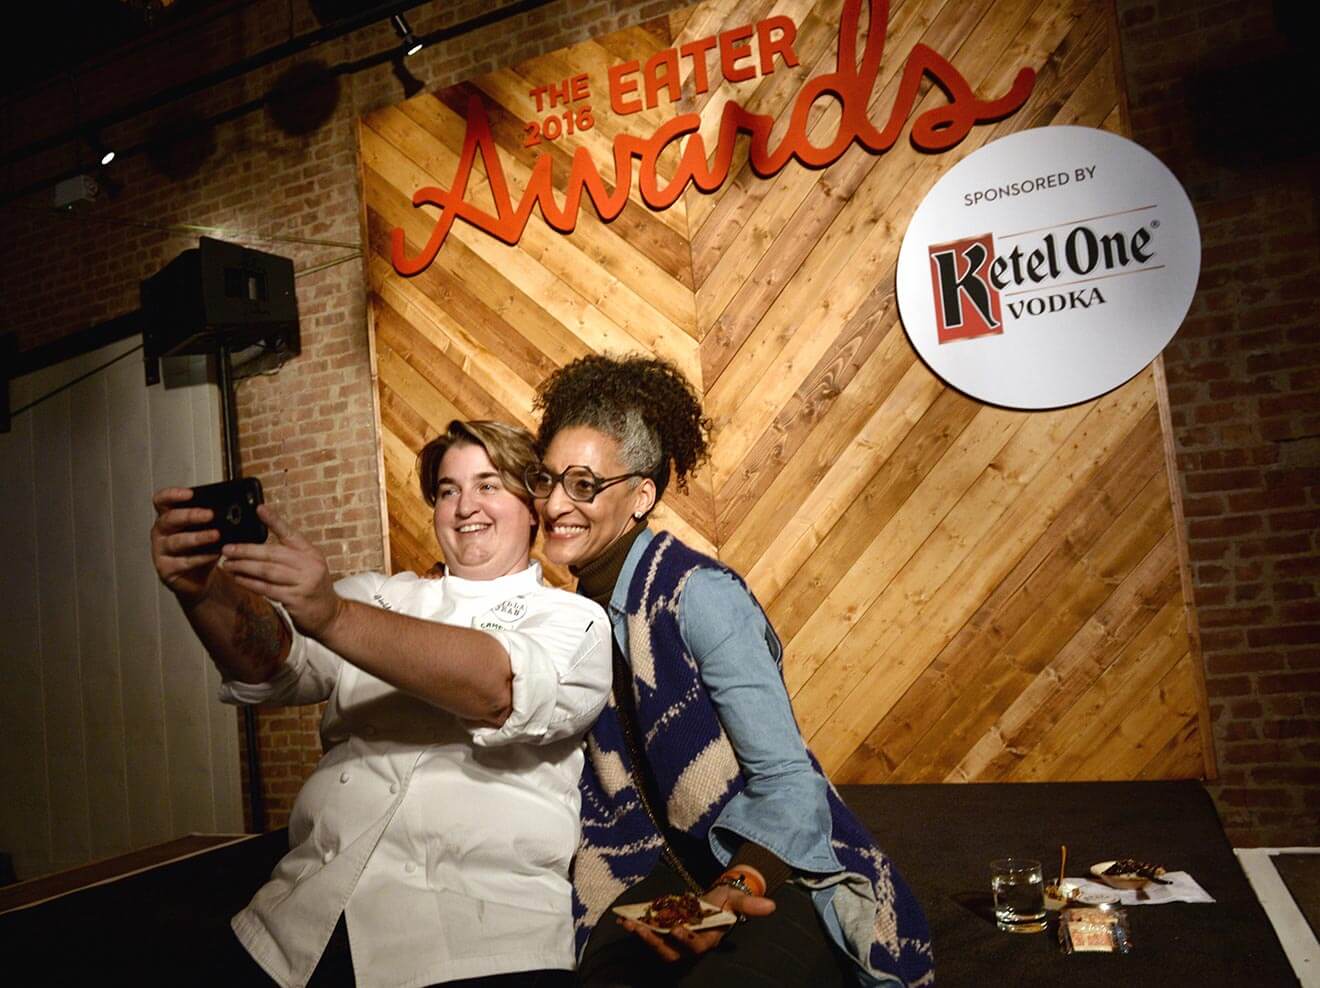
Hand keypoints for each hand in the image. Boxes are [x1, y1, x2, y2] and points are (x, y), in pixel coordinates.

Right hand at [151, 487, 220, 604]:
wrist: (201, 578)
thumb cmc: (203, 549)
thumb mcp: (208, 529)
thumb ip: (213, 518)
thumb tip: (235, 508)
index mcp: (168, 517)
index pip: (162, 501)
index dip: (172, 495)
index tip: (190, 494)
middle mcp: (161, 532)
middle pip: (169, 519)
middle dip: (190, 515)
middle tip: (210, 514)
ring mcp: (161, 551)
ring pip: (176, 541)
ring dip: (198, 537)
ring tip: (216, 535)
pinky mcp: (166, 569)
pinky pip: (183, 562)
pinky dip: (201, 558)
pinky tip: (214, 554)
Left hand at [220, 505, 343, 637]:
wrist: (330, 615)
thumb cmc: (313, 588)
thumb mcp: (308, 566)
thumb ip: (290, 556)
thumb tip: (257, 546)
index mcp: (311, 553)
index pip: (290, 533)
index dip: (275, 520)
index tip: (259, 509)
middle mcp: (309, 565)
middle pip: (272, 554)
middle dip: (246, 550)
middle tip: (227, 549)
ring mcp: (303, 582)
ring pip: (267, 571)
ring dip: (243, 567)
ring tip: (227, 564)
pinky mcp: (295, 599)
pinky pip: (267, 589)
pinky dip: (250, 583)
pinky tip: (238, 579)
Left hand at [618, 884, 775, 962]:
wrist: (714, 899)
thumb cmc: (726, 902)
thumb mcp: (737, 900)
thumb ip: (750, 906)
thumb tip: (772, 906)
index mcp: (707, 939)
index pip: (696, 946)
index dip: (686, 940)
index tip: (677, 929)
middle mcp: (689, 944)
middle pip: (670, 951)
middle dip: (655, 942)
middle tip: (642, 929)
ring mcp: (674, 939)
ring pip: (657, 945)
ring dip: (642, 936)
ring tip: (628, 924)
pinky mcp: (663, 930)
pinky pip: (649, 932)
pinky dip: (636, 926)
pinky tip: (623, 918)